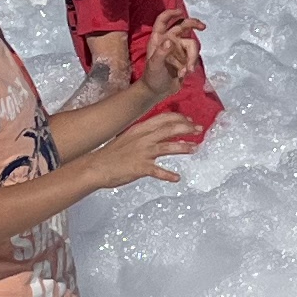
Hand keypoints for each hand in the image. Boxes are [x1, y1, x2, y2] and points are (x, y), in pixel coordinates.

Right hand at [82, 109, 199, 186]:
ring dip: (183, 147)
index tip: (190, 120)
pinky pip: (158, 171)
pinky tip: (177, 178)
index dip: (179, 118)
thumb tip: (157, 132)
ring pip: (168, 147)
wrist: (96, 166)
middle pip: (170, 129)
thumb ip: (143, 133)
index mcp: (140, 129)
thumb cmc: (111, 153)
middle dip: (187, 128)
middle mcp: (143, 138)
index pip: (164, 118)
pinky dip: (169, 175)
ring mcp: (142, 153)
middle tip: (200, 129)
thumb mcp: (128, 137)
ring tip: (195, 148)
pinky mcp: (140, 168)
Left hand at [137, 10, 201, 93]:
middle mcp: (169, 41)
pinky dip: (191, 65)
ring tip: (187, 70)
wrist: (157, 91)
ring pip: (192, 45)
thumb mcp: (154, 66)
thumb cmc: (152, 77)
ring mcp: (178, 49)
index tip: (180, 11)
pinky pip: (194, 57)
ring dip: (192, 57)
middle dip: (194, 24)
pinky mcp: (185, 58)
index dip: (171, 13)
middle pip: (183, 26)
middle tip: (203, 27)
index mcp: (158, 39)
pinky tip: (184, 74)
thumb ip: (161, 53)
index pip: (163, 20)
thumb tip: (170, 42)